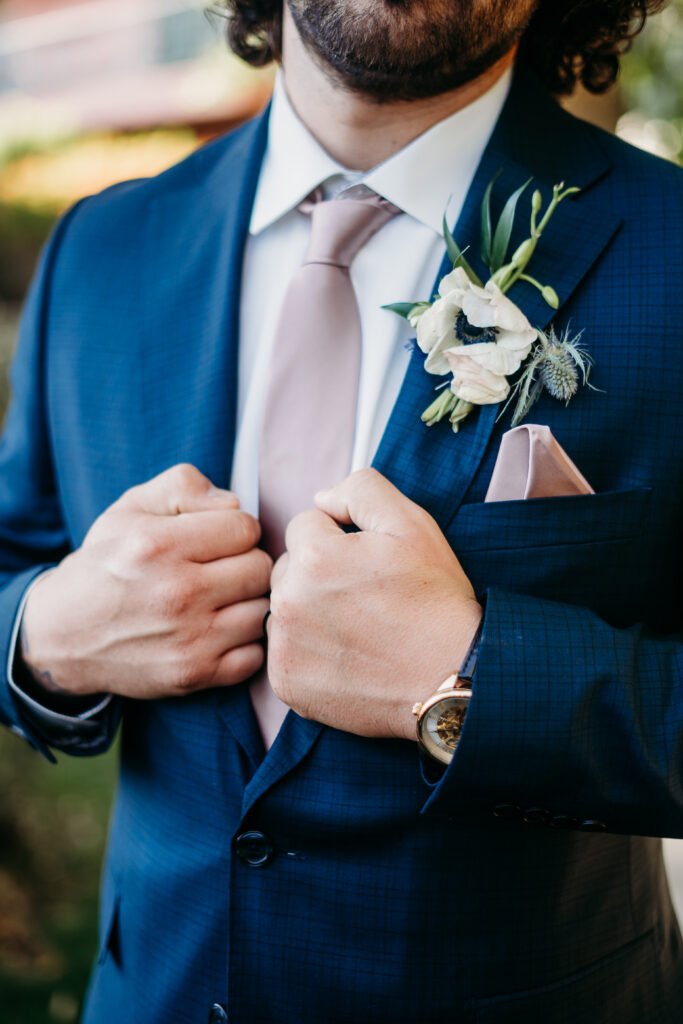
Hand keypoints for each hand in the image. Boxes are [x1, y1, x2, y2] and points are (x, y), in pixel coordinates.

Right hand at [20, 464, 271, 698]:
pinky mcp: (194, 675)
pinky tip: (218, 631)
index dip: (235, 529)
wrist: (61, 636)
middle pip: (260, 568)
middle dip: (245, 563)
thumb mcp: (130, 508)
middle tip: (221, 569)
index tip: (218, 539)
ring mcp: (188, 639)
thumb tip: (234, 502)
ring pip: (261, 610)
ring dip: (245, 603)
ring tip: (220, 600)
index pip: (246, 528)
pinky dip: (243, 644)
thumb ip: (183, 486)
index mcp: (159, 545)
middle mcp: (177, 593)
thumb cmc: (104, 565)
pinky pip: (254, 655)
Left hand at [267, 469, 481, 740]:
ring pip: (286, 608)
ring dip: (310, 611)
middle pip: (289, 567)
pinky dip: (309, 652)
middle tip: (366, 597)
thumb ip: (361, 490)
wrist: (452, 677)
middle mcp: (289, 601)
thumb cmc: (435, 601)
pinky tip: (348, 656)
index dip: (340, 538)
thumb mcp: (412, 524)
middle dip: (319, 574)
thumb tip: (321, 498)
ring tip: (359, 627)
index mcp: (314, 557)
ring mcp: (285, 646)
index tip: (368, 563)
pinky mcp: (287, 683)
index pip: (305, 525)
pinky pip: (286, 651)